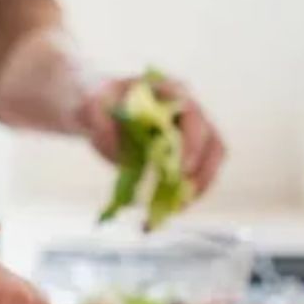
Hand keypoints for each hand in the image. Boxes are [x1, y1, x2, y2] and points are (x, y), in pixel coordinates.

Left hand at [78, 76, 225, 194]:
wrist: (99, 113)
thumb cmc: (101, 101)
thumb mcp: (92, 103)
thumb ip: (98, 117)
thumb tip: (113, 142)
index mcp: (170, 92)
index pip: (193, 114)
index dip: (193, 142)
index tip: (182, 168)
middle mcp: (188, 114)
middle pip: (212, 142)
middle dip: (201, 172)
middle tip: (182, 195)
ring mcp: (190, 136)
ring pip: (211, 162)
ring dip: (199, 187)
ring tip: (176, 208)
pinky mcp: (184, 157)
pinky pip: (196, 177)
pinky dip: (186, 195)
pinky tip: (168, 210)